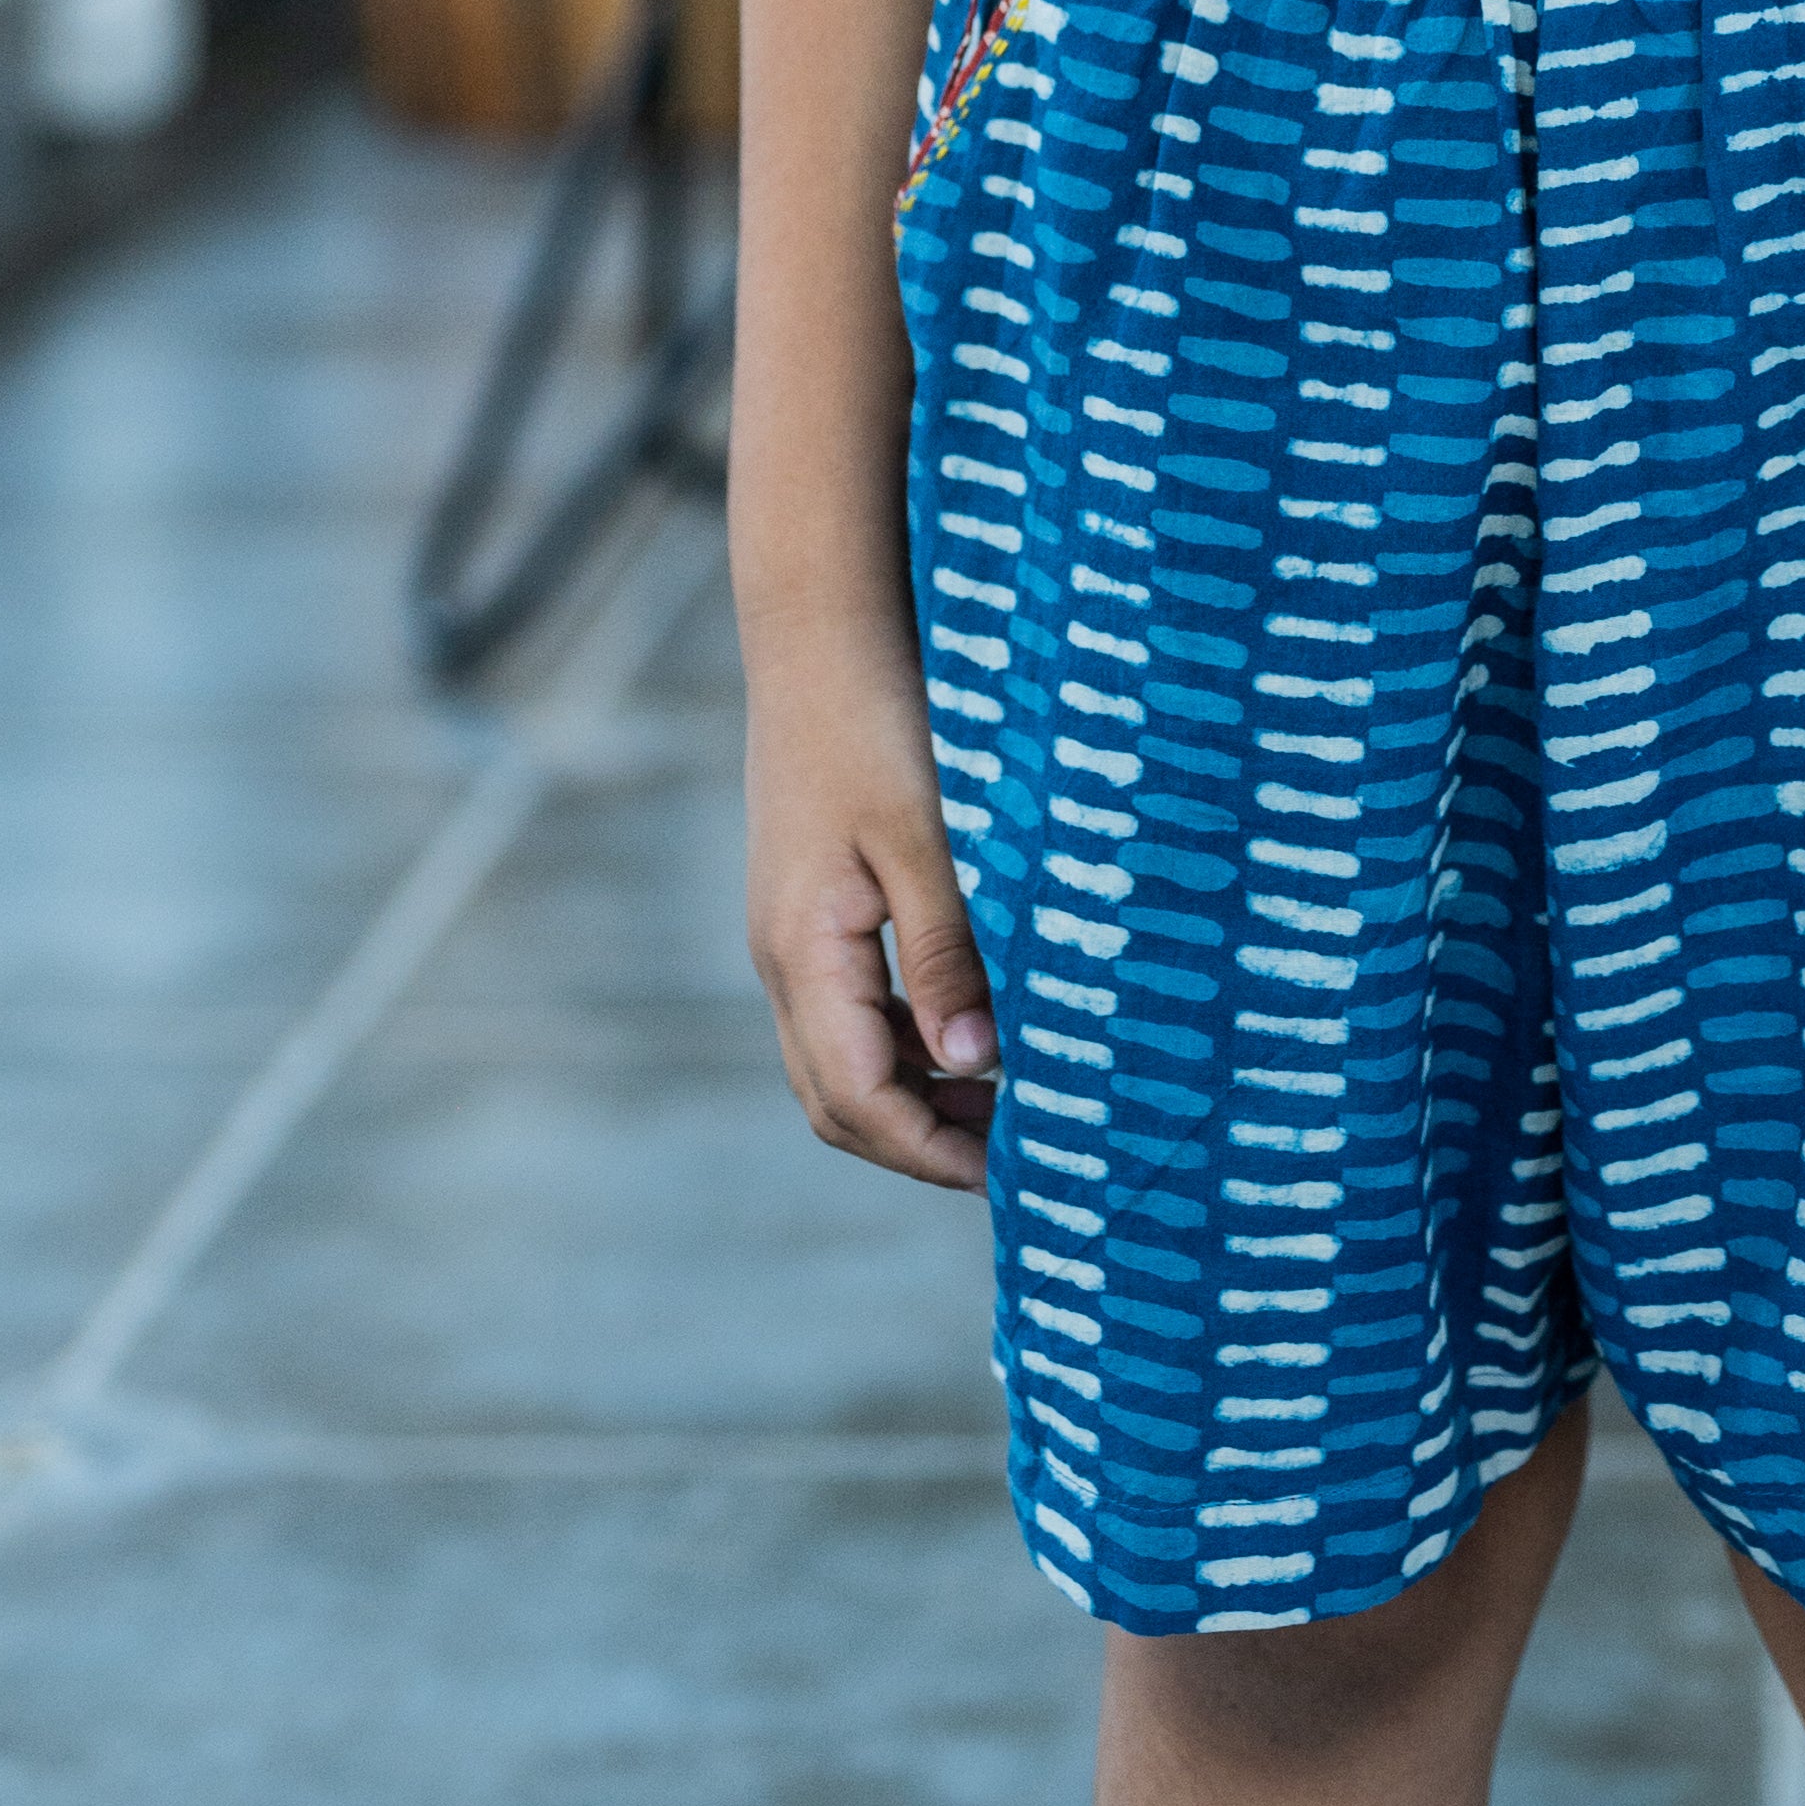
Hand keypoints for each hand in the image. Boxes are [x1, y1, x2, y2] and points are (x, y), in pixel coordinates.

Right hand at [744, 631, 1001, 1187]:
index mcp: (803, 954)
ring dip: (916, 1097)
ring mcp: (792, 937)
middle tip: (1020, 1154)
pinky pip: (851, 1011)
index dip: (931, 1150)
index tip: (1012, 1170)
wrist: (820, 635)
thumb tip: (976, 1067)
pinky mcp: (812, 910)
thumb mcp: (924, 838)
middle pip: (839, 1101)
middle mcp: (784, 960)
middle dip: (922, 1142)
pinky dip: (907, 1043)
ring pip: (843, 1061)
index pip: (858, 1101)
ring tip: (1009, 1101)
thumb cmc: (874, 722)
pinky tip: (971, 1028)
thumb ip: (945, 955)